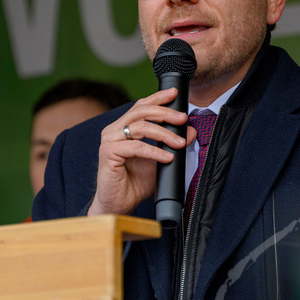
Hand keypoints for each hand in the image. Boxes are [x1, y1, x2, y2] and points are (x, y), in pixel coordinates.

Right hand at [87, 88, 194, 216]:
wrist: (119, 205)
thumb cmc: (135, 183)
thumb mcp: (159, 160)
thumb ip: (172, 144)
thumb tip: (190, 131)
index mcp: (122, 128)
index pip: (140, 106)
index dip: (157, 98)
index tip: (174, 94)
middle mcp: (114, 130)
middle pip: (141, 112)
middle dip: (165, 113)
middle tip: (182, 118)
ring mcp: (109, 141)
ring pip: (140, 127)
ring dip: (164, 133)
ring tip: (180, 143)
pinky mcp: (108, 153)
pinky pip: (136, 147)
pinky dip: (155, 151)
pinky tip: (167, 157)